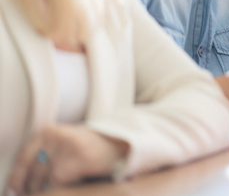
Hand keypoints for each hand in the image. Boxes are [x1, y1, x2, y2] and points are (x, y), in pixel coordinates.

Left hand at [8, 124, 127, 193]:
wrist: (122, 144)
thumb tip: (21, 181)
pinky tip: (70, 185)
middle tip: (34, 193)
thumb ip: (45, 154)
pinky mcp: (79, 160)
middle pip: (33, 171)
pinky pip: (59, 183)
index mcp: (49, 131)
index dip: (17, 177)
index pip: (24, 158)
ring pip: (45, 180)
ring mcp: (68, 148)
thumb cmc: (91, 146)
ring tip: (54, 188)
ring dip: (46, 190)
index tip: (14, 190)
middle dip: (32, 188)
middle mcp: (56, 137)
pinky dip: (61, 189)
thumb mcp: (65, 143)